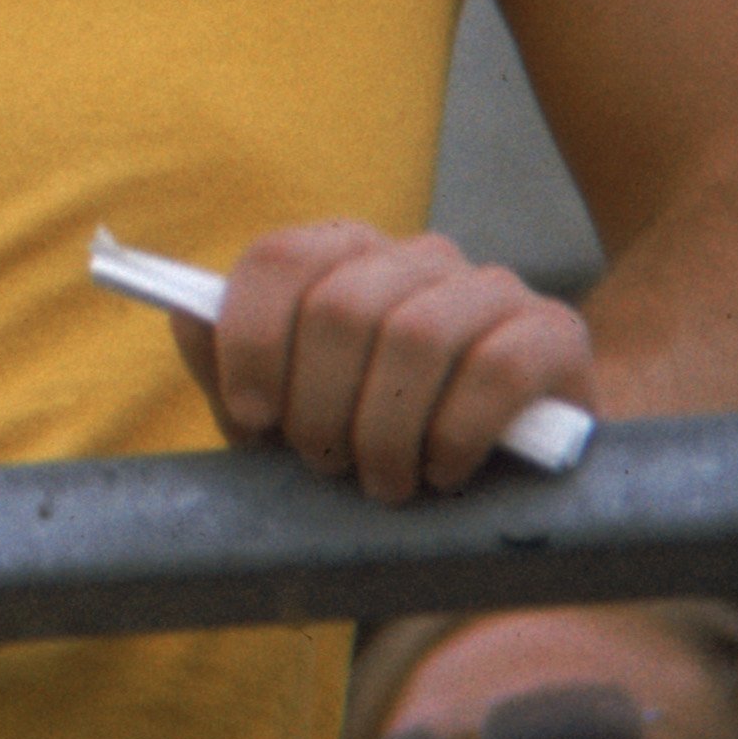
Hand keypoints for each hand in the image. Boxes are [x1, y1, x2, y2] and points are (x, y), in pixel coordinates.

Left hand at [171, 221, 596, 504]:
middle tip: (326, 465)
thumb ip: (229, 370)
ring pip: (414, 336)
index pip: (280, 257)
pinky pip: (494, 368)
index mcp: (342, 256)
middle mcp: (415, 255)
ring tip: (382, 483)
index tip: (249, 417)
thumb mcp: (287, 418)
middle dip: (318, 405)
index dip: (251, 338)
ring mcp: (489, 286)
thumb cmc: (372, 441)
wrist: (500, 480)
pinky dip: (454, 434)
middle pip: (340, 306)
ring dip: (384, 430)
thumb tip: (184, 313)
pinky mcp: (553, 332)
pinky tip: (442, 472)